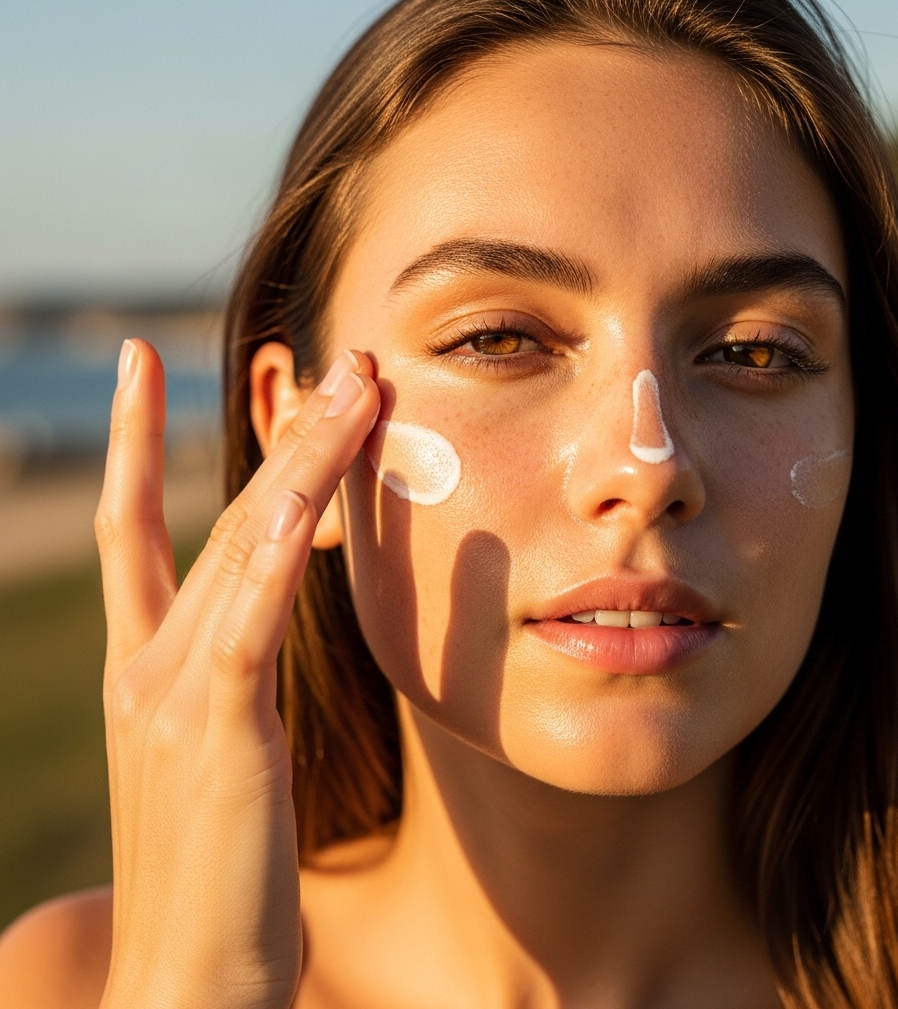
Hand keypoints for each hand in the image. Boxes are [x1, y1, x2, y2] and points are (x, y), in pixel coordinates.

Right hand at [94, 340, 378, 1008]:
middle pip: (217, 520)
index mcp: (144, 671)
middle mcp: (148, 668)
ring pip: (240, 549)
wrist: (188, 988)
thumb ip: (234, 682)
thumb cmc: (221, 877)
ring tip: (352, 391)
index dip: (131, 445)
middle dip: (278, 437)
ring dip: (299, 465)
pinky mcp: (216, 738)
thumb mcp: (223, 758)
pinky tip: (305, 500)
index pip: (133, 532)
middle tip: (334, 366)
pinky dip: (275, 557)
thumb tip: (269, 625)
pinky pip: (249, 628)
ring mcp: (173, 697)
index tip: (138, 368)